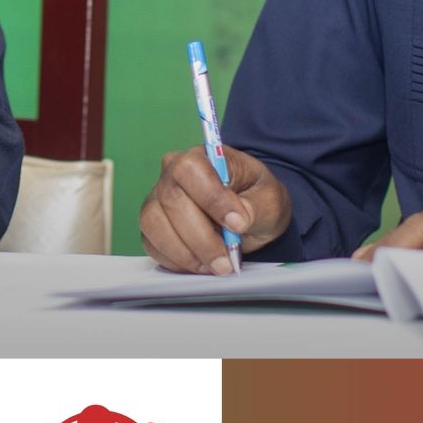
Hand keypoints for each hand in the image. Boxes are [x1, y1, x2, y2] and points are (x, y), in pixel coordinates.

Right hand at [139, 144, 292, 273]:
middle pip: (172, 201)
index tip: (236, 225)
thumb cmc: (255, 199)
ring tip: (215, 266)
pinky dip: (176, 261)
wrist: (245, 217)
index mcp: (201, 157)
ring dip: (186, 253)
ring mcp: (157, 199)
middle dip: (202, 239)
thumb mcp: (270, 199)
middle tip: (227, 262)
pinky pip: (152, 244)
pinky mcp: (152, 226)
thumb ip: (255, 206)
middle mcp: (171, 174)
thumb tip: (237, 220)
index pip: (190, 169)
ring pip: (155, 224)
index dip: (211, 198)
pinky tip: (200, 264)